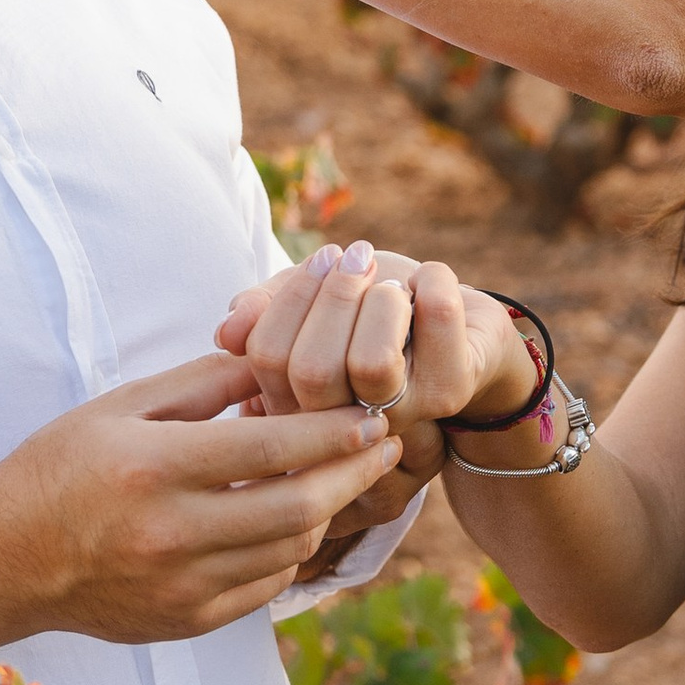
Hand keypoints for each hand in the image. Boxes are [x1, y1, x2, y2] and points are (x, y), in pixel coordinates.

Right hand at [0, 352, 408, 641]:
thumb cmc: (60, 467)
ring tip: (344, 478)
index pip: (270, 447)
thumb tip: (274, 362)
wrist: (3, 559)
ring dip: (328, 512)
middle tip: (385, 447)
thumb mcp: (121, 405)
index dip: (333, 431)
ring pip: (290, 549)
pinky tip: (295, 522)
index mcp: (154, 467)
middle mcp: (171, 532)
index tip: (369, 415)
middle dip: (355, 474)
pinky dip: (290, 551)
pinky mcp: (184, 622)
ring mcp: (180, 586)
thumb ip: (202, 382)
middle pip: (298, 506)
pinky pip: (265, 588)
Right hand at [216, 243, 536, 502]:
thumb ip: (265, 310)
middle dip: (336, 294)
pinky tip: (432, 282)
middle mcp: (341, 426)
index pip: (265, 358)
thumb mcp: (312, 301)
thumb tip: (225, 332)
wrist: (459, 325)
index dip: (287, 299)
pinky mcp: (450, 392)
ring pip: (373, 363)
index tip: (321, 259)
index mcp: (297, 405)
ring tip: (395, 287)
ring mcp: (399, 416)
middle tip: (358, 258)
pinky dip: (433, 279)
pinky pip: (434, 319)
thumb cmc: (372, 311)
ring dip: (383, 298)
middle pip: (312, 370)